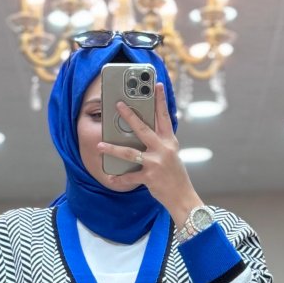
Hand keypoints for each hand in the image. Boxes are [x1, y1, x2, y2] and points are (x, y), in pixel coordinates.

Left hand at [98, 83, 201, 221]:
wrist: (183, 197)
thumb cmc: (175, 175)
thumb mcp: (172, 154)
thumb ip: (161, 142)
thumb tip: (144, 131)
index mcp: (170, 141)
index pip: (164, 116)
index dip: (161, 100)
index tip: (156, 85)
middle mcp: (163, 149)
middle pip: (143, 128)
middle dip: (129, 115)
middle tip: (118, 104)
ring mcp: (156, 163)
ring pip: (130, 152)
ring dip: (113, 149)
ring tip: (100, 145)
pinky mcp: (150, 177)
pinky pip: (130, 177)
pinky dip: (119, 178)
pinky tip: (110, 178)